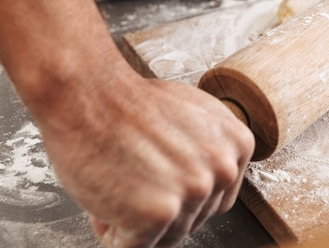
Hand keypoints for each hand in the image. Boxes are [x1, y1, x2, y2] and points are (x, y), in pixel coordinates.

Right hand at [0, 0, 254, 246]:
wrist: (90, 94)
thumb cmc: (128, 102)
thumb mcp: (192, 114)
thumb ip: (206, 149)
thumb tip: (201, 182)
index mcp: (237, 145)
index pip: (217, 198)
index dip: (181, 197)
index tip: (159, 186)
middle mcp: (224, 169)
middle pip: (193, 218)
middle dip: (157, 208)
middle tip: (129, 184)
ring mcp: (195, 192)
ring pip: (166, 236)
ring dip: (135, 223)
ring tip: (115, 189)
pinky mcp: (160, 213)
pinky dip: (113, 235)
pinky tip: (105, 207)